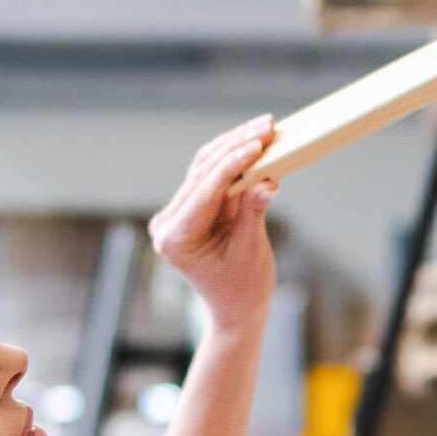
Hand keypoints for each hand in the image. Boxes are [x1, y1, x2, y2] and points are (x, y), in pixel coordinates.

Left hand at [149, 114, 280, 327]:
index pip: (204, 190)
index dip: (232, 163)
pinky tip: (257, 140)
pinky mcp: (192, 207)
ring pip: (205, 166)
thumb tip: (266, 180)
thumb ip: (253, 213)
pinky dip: (234, 158)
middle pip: (202, 172)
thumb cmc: (243, 288)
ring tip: (266, 126)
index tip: (258, 143)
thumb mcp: (250, 251)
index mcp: (175, 238)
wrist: (235, 309)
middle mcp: (168, 223)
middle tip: (268, 126)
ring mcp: (177, 213)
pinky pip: (211, 175)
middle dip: (236, 146)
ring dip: (236, 144)